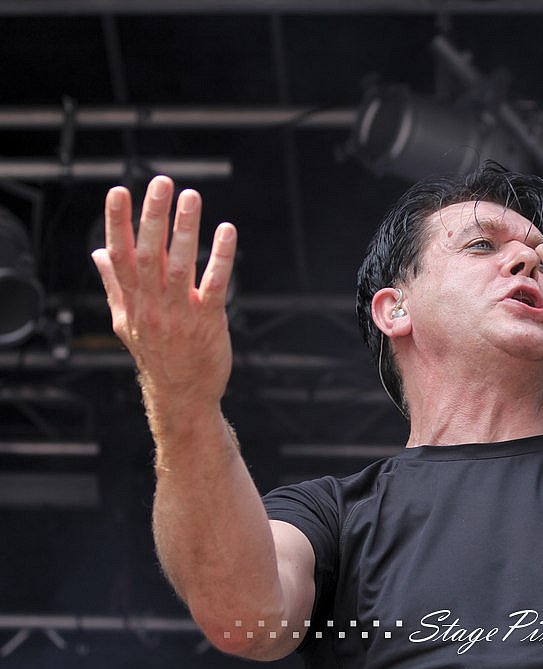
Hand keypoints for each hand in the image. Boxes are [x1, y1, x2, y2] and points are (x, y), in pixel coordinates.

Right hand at [91, 176, 236, 420]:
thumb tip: (98, 253)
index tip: (117, 192)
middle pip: (148, 254)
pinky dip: (220, 257)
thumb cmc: (157, 354)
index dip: (118, 223)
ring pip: (179, 265)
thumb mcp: (125, 321)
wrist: (181, 395)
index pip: (119, 256)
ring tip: (191, 197)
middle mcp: (151, 305)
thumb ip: (114, 285)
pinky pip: (215, 285)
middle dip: (153, 216)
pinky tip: (227, 232)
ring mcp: (179, 314)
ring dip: (185, 230)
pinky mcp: (208, 321)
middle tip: (161, 183)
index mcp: (131, 301)